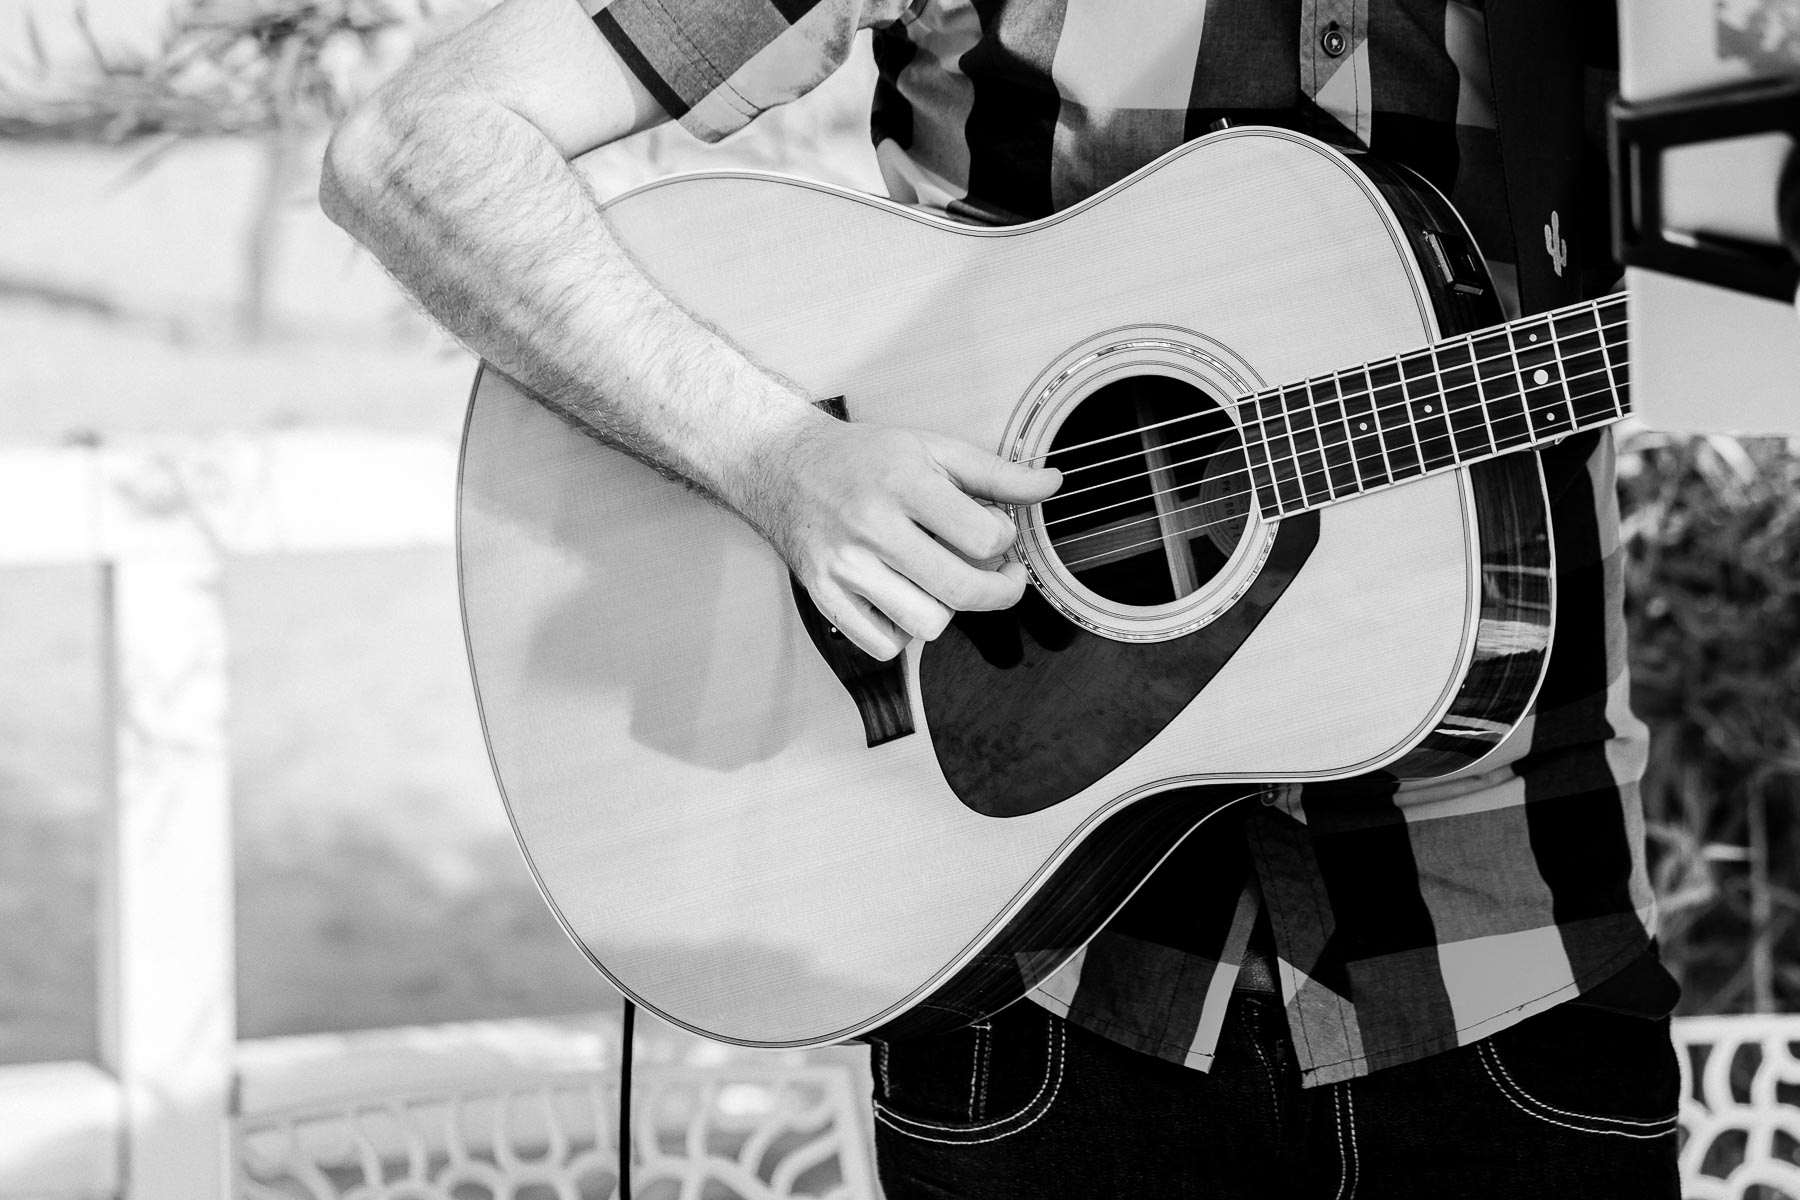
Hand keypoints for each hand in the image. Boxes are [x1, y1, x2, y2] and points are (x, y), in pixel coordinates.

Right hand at [731, 416, 1061, 659]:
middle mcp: (871, 526)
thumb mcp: (933, 449)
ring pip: (928, 624)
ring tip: (936, 578)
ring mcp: (844, 567)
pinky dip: (903, 631)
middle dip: (999, 590)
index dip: (1007, 542)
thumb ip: (996, 474)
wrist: (782, 465)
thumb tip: (1052, 485)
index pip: (985, 538)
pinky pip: (885, 646)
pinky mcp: (824, 597)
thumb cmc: (863, 458)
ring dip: (945, 607)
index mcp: (903, 482)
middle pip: (961, 590)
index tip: (999, 536)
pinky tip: (902, 597)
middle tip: (1001, 576)